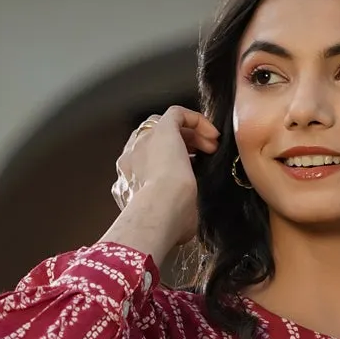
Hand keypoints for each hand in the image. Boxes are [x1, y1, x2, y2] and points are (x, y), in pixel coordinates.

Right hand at [103, 104, 218, 265]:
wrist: (158, 210)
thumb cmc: (164, 223)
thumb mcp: (169, 222)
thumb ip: (175, 217)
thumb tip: (187, 225)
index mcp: (128, 183)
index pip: (146, 163)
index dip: (170, 163)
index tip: (191, 171)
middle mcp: (130, 159)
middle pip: (154, 141)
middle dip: (180, 146)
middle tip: (202, 156)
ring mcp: (143, 142)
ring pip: (165, 126)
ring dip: (190, 134)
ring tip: (210, 146)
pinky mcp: (160, 129)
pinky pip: (176, 113)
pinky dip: (196, 120)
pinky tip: (212, 134)